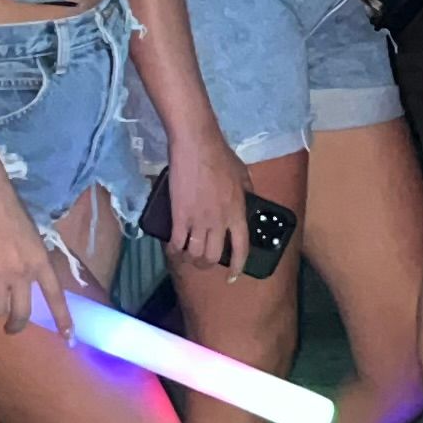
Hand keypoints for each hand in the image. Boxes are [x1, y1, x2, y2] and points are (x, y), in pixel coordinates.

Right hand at [0, 161, 73, 336]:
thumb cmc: (8, 209)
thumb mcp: (31, 235)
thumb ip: (30, 259)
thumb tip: (26, 278)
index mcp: (40, 260)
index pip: (55, 295)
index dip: (62, 318)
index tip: (69, 337)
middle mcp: (22, 271)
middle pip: (21, 313)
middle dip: (15, 326)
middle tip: (9, 327)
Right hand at [161, 133, 244, 268]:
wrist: (197, 145)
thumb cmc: (220, 156)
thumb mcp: (243, 174)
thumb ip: (247, 192)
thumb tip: (249, 201)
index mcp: (238, 212)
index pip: (241, 247)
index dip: (237, 265)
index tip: (232, 276)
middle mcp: (220, 221)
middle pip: (213, 255)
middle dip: (207, 264)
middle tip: (202, 262)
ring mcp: (199, 220)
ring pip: (195, 254)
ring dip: (190, 259)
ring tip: (186, 256)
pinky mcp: (180, 216)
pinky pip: (177, 243)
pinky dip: (174, 250)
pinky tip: (173, 249)